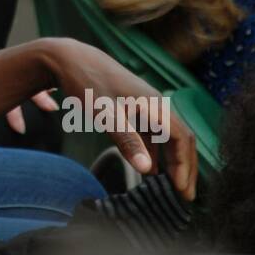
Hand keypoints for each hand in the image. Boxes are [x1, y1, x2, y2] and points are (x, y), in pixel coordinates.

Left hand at [38, 37, 197, 199]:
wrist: (68, 58)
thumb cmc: (87, 84)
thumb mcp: (106, 114)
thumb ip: (127, 141)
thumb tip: (147, 169)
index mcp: (154, 105)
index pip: (182, 138)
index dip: (185, 165)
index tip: (183, 192)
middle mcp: (155, 104)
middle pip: (180, 138)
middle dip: (185, 167)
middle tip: (185, 196)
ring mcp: (144, 105)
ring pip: (167, 136)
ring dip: (171, 161)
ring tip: (171, 187)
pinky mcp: (133, 107)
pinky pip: (152, 133)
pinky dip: (155, 151)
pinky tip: (149, 167)